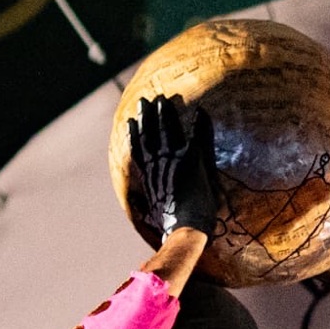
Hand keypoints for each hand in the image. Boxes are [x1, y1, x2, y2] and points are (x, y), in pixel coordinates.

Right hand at [127, 95, 219, 239]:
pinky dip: (197, 124)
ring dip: (165, 114)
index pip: (140, 151)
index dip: (134, 135)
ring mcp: (173, 161)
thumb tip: (140, 208)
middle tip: (144, 101)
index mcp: (150, 178)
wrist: (186, 228)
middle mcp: (158, 166)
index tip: (131, 122)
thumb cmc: (174, 227)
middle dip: (147, 117)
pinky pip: (195, 137)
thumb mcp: (155, 215)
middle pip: (150, 135)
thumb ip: (146, 208)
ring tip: (163, 100)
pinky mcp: (190, 160)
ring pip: (166, 131)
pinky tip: (198, 111)